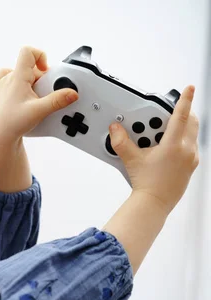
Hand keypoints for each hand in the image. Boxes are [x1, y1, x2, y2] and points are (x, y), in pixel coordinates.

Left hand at [0, 46, 78, 144]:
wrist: (0, 137)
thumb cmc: (13, 123)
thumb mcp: (39, 111)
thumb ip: (57, 101)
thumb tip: (73, 93)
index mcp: (16, 77)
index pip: (27, 52)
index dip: (40, 56)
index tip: (46, 71)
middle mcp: (8, 78)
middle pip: (30, 67)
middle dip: (41, 77)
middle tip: (45, 93)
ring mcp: (5, 86)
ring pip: (23, 75)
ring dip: (33, 83)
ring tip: (37, 98)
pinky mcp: (4, 94)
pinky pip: (17, 83)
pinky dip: (25, 88)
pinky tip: (30, 100)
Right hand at [109, 85, 198, 213]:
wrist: (154, 203)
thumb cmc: (146, 184)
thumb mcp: (131, 159)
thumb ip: (121, 141)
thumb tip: (115, 128)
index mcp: (173, 145)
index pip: (181, 116)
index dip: (185, 100)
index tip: (190, 88)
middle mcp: (187, 150)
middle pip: (191, 122)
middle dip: (181, 114)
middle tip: (162, 118)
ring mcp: (192, 158)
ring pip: (191, 134)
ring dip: (179, 129)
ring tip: (158, 138)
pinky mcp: (191, 166)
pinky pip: (190, 146)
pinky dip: (180, 142)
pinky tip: (164, 150)